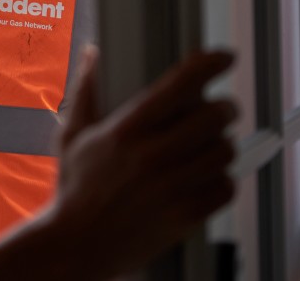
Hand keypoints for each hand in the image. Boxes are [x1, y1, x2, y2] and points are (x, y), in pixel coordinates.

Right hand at [48, 48, 238, 277]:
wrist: (78, 244)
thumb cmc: (76, 190)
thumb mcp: (73, 136)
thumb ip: (86, 92)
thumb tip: (92, 55)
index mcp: (126, 130)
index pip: (180, 84)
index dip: (209, 65)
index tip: (223, 58)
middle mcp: (151, 155)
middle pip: (215, 116)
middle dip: (223, 109)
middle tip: (219, 110)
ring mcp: (171, 186)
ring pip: (225, 151)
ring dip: (222, 145)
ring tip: (210, 146)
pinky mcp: (186, 215)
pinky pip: (226, 188)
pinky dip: (222, 180)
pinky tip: (206, 177)